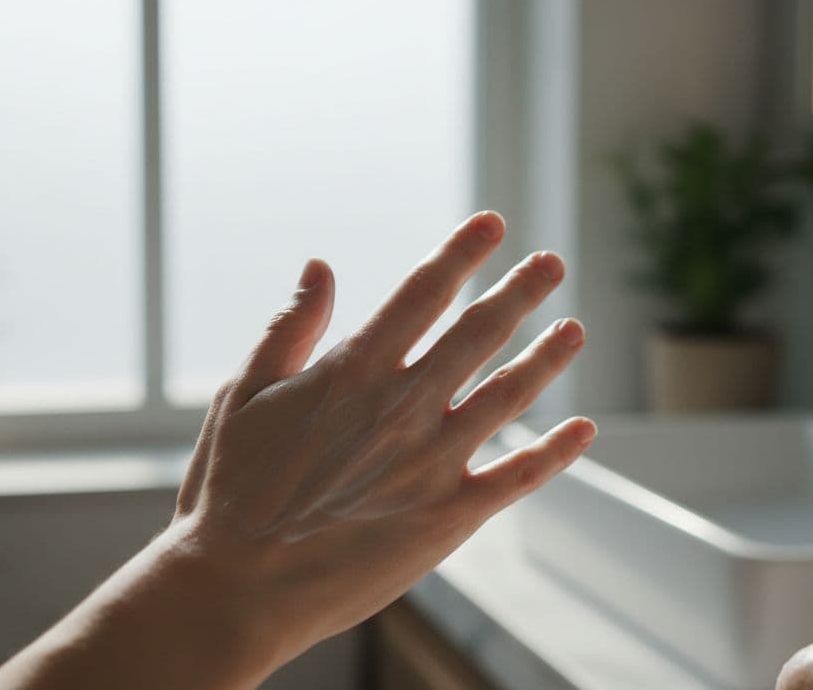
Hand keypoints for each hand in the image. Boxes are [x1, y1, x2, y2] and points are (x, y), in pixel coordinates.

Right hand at [167, 210, 593, 679]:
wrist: (237, 587)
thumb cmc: (230, 490)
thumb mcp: (241, 393)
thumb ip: (288, 328)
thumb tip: (319, 266)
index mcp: (353, 371)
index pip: (422, 292)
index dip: (462, 252)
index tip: (492, 224)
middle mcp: (402, 407)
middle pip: (479, 332)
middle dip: (520, 291)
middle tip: (551, 263)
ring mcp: (431, 463)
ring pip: (510, 395)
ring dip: (547, 357)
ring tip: (574, 329)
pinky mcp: (447, 519)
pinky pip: (517, 477)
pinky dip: (556, 453)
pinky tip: (582, 430)